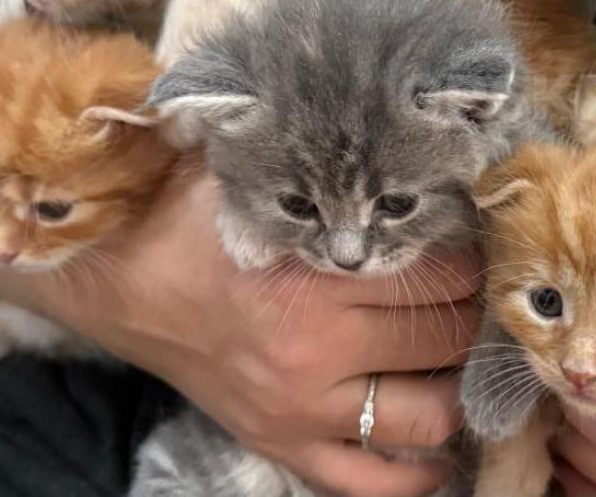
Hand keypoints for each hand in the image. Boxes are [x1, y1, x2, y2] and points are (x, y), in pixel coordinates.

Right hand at [0, 163, 479, 496]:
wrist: (113, 278)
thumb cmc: (188, 217)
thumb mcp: (255, 175)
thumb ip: (325, 164)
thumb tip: (397, 134)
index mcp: (315, 281)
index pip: (439, 276)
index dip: (473, 259)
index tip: (479, 243)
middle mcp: (316, 354)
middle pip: (443, 341)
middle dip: (475, 313)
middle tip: (482, 292)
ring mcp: (301, 410)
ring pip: (425, 415)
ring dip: (459, 385)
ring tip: (465, 356)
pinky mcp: (281, 444)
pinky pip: (365, 481)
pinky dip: (413, 476)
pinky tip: (442, 455)